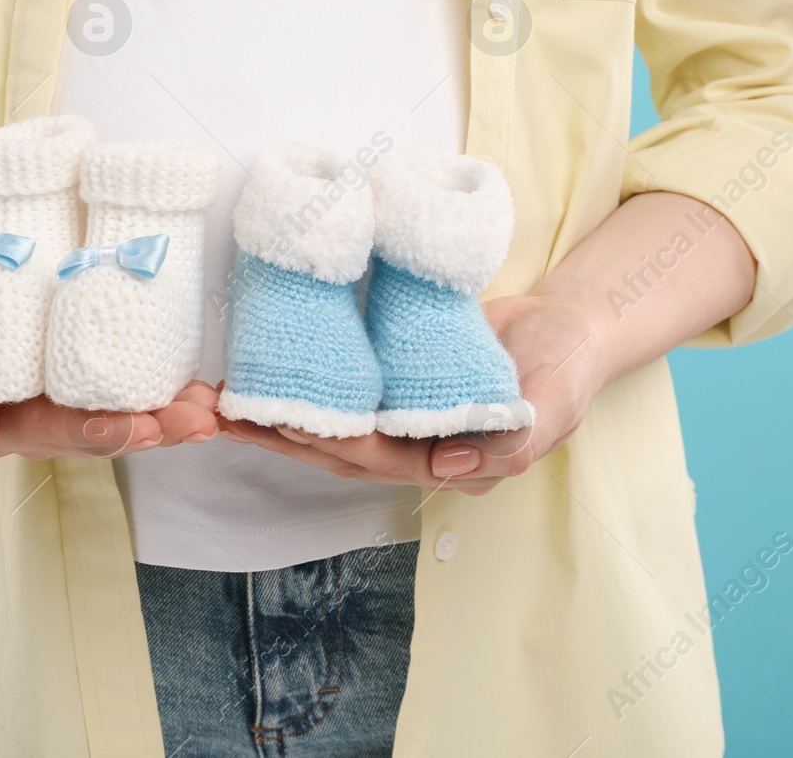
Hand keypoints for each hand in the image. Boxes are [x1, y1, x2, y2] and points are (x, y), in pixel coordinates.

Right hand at [0, 291, 220, 459]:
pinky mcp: (93, 374)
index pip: (69, 434)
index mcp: (19, 428)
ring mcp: (77, 401)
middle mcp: (56, 423)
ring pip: (134, 411)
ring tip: (213, 404)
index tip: (142, 428)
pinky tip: (205, 385)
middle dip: (161, 427)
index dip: (108, 431)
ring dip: (177, 411)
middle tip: (200, 420)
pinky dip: (172, 385)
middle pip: (115, 430)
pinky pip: (136, 384)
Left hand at [215, 292, 604, 495]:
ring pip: (330, 424)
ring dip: (277, 414)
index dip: (330, 441)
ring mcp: (402, 417)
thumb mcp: (555, 405)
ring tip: (223, 401)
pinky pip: (342, 388)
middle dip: (281, 434)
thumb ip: (510, 441)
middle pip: (337, 449)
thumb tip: (446, 465)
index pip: (378, 459)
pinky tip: (264, 367)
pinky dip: (303, 381)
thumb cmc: (567, 369)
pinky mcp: (393, 382)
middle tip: (228, 414)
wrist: (569, 327)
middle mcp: (417, 448)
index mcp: (450, 463)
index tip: (286, 418)